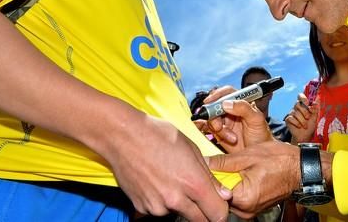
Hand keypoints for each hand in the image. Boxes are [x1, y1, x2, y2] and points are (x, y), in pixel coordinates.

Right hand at [102, 113, 230, 220]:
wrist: (123, 135)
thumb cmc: (158, 135)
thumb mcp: (192, 149)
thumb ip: (209, 176)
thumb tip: (224, 195)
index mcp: (193, 183)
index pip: (218, 214)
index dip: (221, 209)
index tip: (218, 203)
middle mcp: (175, 200)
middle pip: (200, 220)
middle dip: (204, 211)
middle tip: (199, 195)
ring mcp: (157, 206)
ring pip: (178, 213)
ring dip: (180, 204)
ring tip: (171, 179)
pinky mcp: (142, 207)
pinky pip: (159, 209)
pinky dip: (161, 201)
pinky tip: (156, 181)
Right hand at [204, 86, 272, 152]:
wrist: (258, 157)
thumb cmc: (262, 137)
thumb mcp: (256, 120)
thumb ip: (244, 108)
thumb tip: (226, 103)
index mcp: (241, 103)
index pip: (227, 93)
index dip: (217, 95)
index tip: (210, 101)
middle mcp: (231, 110)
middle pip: (215, 105)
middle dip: (214, 116)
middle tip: (219, 126)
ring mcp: (224, 121)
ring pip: (211, 118)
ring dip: (217, 128)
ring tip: (230, 138)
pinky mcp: (218, 132)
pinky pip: (206, 127)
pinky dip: (202, 127)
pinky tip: (205, 131)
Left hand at [207, 141, 300, 217]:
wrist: (301, 168)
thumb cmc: (280, 160)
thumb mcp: (248, 155)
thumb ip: (223, 162)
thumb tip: (204, 163)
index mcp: (244, 197)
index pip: (215, 190)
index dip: (211, 175)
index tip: (209, 164)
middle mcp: (246, 209)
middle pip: (220, 196)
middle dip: (219, 179)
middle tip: (222, 163)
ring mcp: (251, 210)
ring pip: (228, 197)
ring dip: (227, 183)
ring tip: (235, 167)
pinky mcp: (253, 207)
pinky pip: (237, 198)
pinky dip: (236, 186)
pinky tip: (241, 173)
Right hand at [284, 93, 319, 143]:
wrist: (305, 136)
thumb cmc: (310, 125)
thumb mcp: (315, 117)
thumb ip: (315, 109)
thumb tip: (316, 101)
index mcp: (303, 105)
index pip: (300, 96)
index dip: (303, 98)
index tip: (307, 103)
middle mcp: (297, 108)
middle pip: (297, 104)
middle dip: (304, 111)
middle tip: (308, 118)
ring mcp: (292, 113)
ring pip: (295, 113)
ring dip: (302, 120)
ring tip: (305, 126)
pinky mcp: (288, 119)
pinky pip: (291, 118)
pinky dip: (296, 123)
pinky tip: (299, 126)